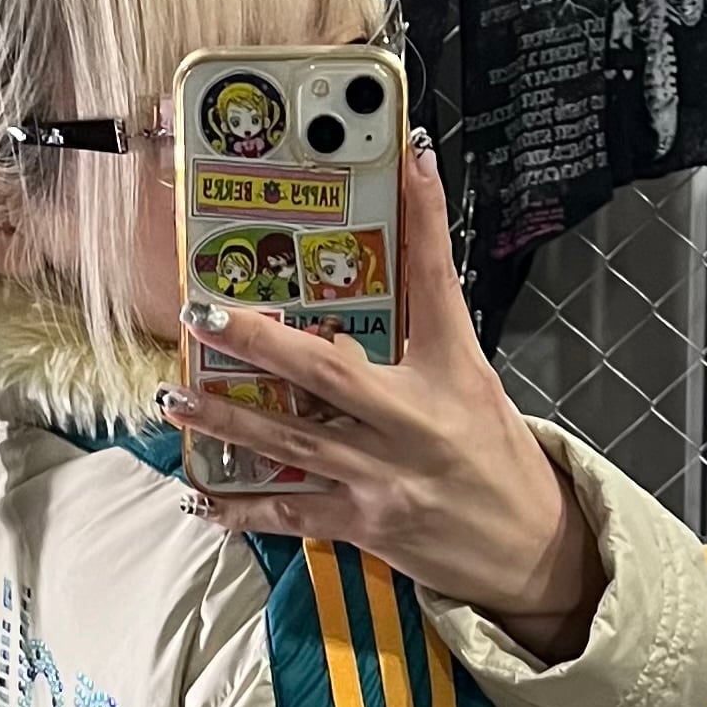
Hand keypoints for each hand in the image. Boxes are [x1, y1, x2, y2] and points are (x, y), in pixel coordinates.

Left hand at [161, 137, 603, 659]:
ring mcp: (385, 479)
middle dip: (259, 341)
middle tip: (202, 315)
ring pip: (292, 444)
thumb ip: (431, 328)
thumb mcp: (475, 382)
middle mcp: (414, 423)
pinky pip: (293, 514)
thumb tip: (397, 265)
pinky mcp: (366, 525)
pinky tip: (201, 498)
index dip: (424, 219)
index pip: (437, 283)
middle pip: (327, 372)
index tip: (409, 156)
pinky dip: (244, 509)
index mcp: (451, 374)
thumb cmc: (498, 460)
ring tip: (175, 402)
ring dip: (227, 422)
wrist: (532, 549)